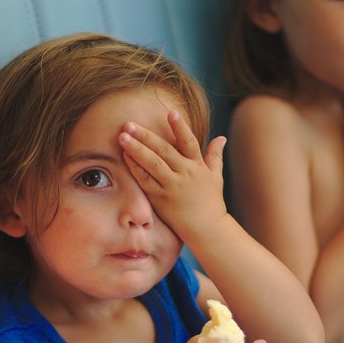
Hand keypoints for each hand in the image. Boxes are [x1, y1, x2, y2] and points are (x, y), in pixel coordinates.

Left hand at [119, 110, 227, 242]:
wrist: (207, 229)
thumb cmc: (211, 202)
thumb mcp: (216, 177)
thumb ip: (215, 156)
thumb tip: (221, 138)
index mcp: (197, 166)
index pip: (189, 142)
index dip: (180, 127)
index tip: (171, 112)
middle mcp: (185, 174)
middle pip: (164, 151)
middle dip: (146, 136)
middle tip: (129, 124)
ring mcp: (172, 186)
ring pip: (152, 164)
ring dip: (136, 149)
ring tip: (122, 136)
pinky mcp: (161, 199)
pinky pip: (145, 181)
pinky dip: (135, 168)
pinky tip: (124, 156)